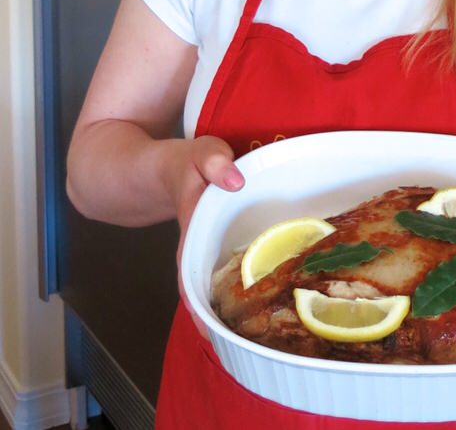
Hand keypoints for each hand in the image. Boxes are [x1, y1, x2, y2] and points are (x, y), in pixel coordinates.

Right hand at [166, 136, 244, 336]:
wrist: (152, 170)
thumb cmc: (176, 163)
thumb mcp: (195, 152)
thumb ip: (211, 160)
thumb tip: (234, 180)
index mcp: (191, 228)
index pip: (194, 275)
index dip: (205, 304)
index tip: (216, 330)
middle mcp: (196, 246)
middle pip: (208, 288)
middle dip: (225, 314)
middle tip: (252, 340)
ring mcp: (203, 248)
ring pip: (217, 282)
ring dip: (234, 302)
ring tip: (263, 328)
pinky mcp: (212, 244)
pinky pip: (226, 267)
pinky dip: (242, 278)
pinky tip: (266, 290)